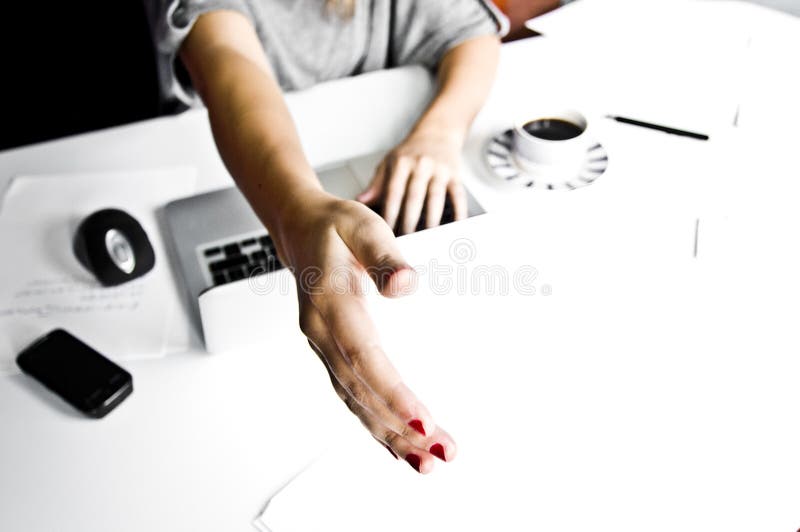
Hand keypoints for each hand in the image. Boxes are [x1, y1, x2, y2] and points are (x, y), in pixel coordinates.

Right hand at [272, 190, 456, 472]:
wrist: (300, 229)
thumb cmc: (336, 227)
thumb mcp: (362, 226)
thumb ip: (384, 254)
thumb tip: (406, 285)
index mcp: (330, 302)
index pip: (363, 355)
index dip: (392, 392)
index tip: (422, 421)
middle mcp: (321, 333)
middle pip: (361, 391)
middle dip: (400, 428)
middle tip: (440, 454)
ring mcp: (324, 348)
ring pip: (356, 402)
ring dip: (390, 436)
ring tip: (428, 463)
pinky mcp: (332, 354)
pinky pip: (352, 397)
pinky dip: (376, 425)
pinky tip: (400, 446)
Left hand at [357, 128, 467, 234]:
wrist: (437, 132)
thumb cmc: (410, 152)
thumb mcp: (389, 162)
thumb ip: (376, 183)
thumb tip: (361, 201)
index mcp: (402, 163)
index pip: (394, 192)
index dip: (390, 213)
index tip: (386, 232)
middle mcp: (421, 164)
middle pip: (414, 198)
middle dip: (409, 222)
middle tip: (406, 242)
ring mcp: (440, 169)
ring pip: (435, 198)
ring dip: (431, 221)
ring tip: (427, 240)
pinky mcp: (455, 175)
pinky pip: (457, 196)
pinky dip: (458, 213)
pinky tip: (454, 228)